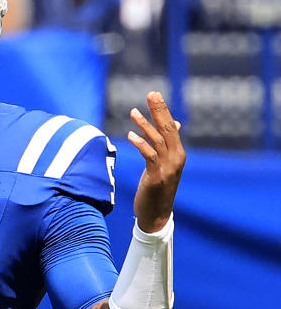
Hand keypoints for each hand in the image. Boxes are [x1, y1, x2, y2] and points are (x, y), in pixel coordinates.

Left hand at [127, 91, 185, 232]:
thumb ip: (168, 145)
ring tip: (133, 112)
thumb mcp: (164, 164)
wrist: (157, 214)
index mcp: (178, 154)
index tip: (154, 95)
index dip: (163, 110)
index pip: (171, 127)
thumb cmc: (158, 188)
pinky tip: (130, 135)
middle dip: (159, 111)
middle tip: (151, 94)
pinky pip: (149, 156)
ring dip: (145, 125)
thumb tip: (175, 123)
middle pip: (168, 129)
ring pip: (158, 140)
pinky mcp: (157, 176)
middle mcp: (176, 158)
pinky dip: (141, 144)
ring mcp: (168, 167)